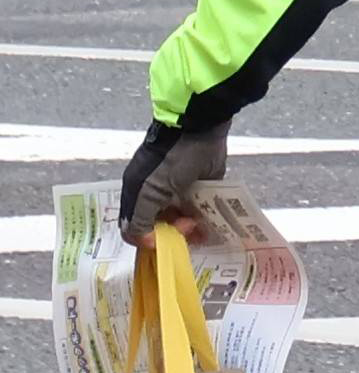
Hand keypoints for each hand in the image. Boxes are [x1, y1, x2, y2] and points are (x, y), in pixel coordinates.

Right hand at [120, 121, 229, 243]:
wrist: (201, 131)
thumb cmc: (171, 158)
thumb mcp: (149, 189)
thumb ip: (140, 217)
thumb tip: (143, 242)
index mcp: (137, 194)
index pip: (134, 228)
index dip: (146, 239)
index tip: (164, 240)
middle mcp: (157, 197)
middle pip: (160, 227)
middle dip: (172, 234)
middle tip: (187, 226)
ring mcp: (179, 194)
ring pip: (181, 222)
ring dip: (189, 231)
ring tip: (199, 227)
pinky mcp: (201, 191)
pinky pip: (200, 213)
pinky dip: (203, 223)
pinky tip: (210, 228)